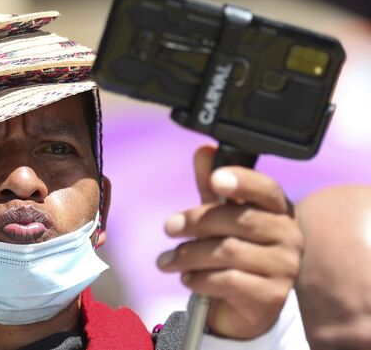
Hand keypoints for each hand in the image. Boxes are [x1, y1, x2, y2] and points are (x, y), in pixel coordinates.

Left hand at [156, 145, 303, 338]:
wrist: (244, 306)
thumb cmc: (234, 251)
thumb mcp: (220, 215)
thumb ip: (212, 185)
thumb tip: (204, 151)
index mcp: (278, 210)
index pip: (265, 188)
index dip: (241, 181)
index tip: (215, 179)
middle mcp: (289, 236)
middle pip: (238, 220)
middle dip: (196, 221)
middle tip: (169, 227)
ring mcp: (285, 268)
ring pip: (229, 252)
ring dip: (189, 254)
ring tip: (167, 260)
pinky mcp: (272, 296)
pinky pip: (229, 281)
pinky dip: (200, 278)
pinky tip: (187, 278)